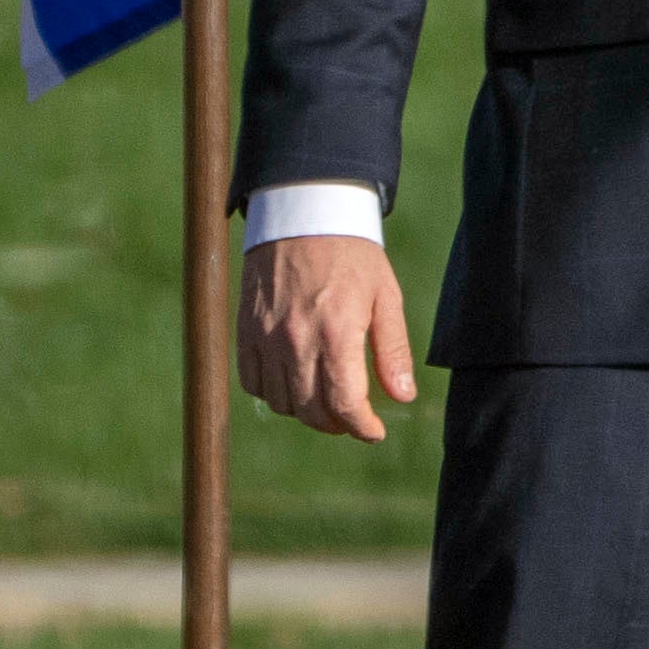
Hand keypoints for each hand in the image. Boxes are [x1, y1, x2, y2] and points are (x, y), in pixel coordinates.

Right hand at [246, 234, 417, 445]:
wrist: (304, 216)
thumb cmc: (353, 255)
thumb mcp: (387, 297)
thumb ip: (392, 350)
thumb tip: (402, 397)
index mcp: (337, 331)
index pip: (344, 402)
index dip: (361, 427)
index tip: (373, 432)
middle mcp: (297, 340)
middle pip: (311, 411)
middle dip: (336, 424)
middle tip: (352, 418)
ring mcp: (266, 337)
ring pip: (281, 402)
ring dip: (306, 411)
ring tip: (326, 399)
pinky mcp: (246, 331)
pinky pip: (253, 383)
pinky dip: (273, 393)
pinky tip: (293, 383)